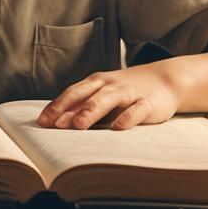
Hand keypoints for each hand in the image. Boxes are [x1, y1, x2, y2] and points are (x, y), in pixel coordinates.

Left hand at [36, 64, 180, 130]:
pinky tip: (118, 128)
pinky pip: (136, 110)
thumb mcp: (104, 96)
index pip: (73, 93)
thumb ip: (84, 107)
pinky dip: (127, 117)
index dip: (57, 106)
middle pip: (86, 95)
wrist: (165, 80)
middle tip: (55, 124)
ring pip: (108, 100)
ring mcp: (129, 92)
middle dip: (70, 109)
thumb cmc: (127, 91)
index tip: (42, 121)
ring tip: (78, 124)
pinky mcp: (148, 103)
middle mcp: (110, 85)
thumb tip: (57, 122)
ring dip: (91, 111)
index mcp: (96, 82)